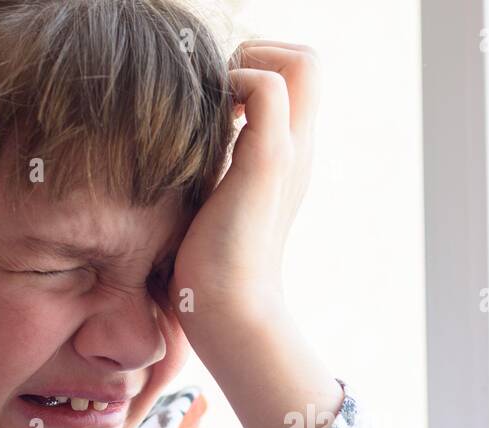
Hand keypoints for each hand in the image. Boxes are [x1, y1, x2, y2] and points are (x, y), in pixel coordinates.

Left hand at [166, 39, 319, 324]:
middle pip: (310, 60)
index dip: (259, 67)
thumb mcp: (212, 203)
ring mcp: (290, 152)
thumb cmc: (209, 272)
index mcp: (289, 157)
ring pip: (301, 62)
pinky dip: (234, 84)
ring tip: (217, 107)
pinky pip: (266, 85)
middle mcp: (300, 148)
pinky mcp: (268, 161)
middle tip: (220, 94)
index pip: (299, 79)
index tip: (221, 102)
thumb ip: (212, 168)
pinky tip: (208, 124)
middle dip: (259, 54)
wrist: (229, 313)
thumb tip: (178, 151)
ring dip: (249, 63)